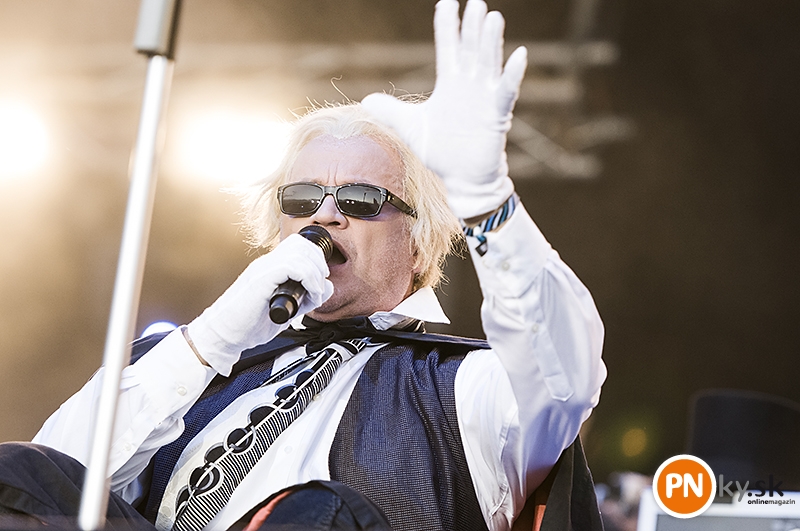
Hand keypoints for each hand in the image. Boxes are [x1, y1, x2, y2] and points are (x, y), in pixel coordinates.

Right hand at [186, 234, 333, 375]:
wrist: (223, 336)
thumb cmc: (248, 325)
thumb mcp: (286, 308)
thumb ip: (305, 298)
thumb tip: (325, 288)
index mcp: (270, 267)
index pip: (299, 245)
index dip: (316, 258)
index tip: (321, 280)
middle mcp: (266, 263)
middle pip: (302, 244)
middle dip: (319, 264)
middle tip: (320, 286)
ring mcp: (262, 269)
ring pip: (300, 253)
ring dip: (316, 274)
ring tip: (316, 294)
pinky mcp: (261, 280)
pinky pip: (291, 267)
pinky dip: (309, 280)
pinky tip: (310, 296)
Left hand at [361, 0, 526, 218]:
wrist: (461, 180)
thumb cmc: (440, 153)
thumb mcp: (410, 128)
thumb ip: (391, 111)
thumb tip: (367, 99)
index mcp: (450, 85)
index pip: (448, 49)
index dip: (448, 27)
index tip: (447, 3)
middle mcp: (469, 87)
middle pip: (471, 50)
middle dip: (472, 27)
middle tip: (475, 2)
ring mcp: (484, 100)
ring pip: (488, 64)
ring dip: (491, 42)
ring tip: (492, 17)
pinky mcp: (496, 117)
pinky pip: (505, 92)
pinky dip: (513, 75)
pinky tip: (518, 56)